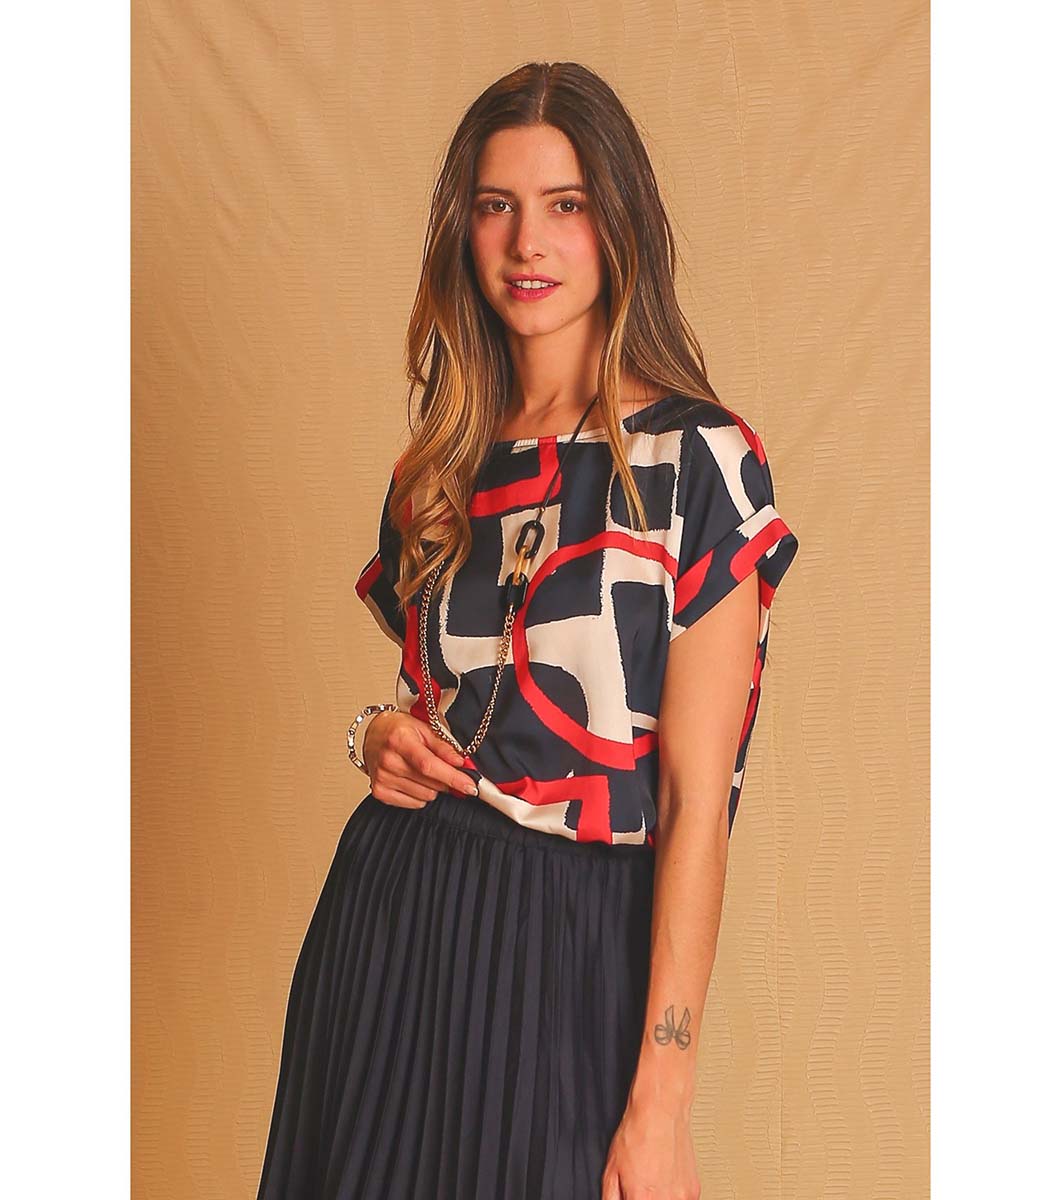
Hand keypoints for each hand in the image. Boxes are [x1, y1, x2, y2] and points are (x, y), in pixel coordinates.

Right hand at [362, 709, 478, 806]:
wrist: (375, 734)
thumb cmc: (400, 729)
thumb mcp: (425, 728)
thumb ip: (444, 746)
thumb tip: (461, 763)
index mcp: (400, 740)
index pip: (430, 765)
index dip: (453, 778)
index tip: (471, 786)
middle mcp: (389, 761)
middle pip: (430, 784)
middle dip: (446, 779)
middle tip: (443, 768)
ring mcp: (382, 778)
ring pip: (425, 796)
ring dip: (432, 787)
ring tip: (424, 771)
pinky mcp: (379, 792)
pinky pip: (414, 804)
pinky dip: (420, 795)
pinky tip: (414, 780)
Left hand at [600, 1090, 699, 1199]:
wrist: (660, 1111)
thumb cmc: (637, 1133)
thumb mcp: (611, 1169)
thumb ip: (612, 1198)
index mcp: (642, 1198)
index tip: (629, 1195)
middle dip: (643, 1199)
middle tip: (638, 1187)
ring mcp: (683, 1197)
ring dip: (658, 1198)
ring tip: (651, 1182)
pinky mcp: (693, 1190)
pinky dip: (671, 1195)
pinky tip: (663, 1179)